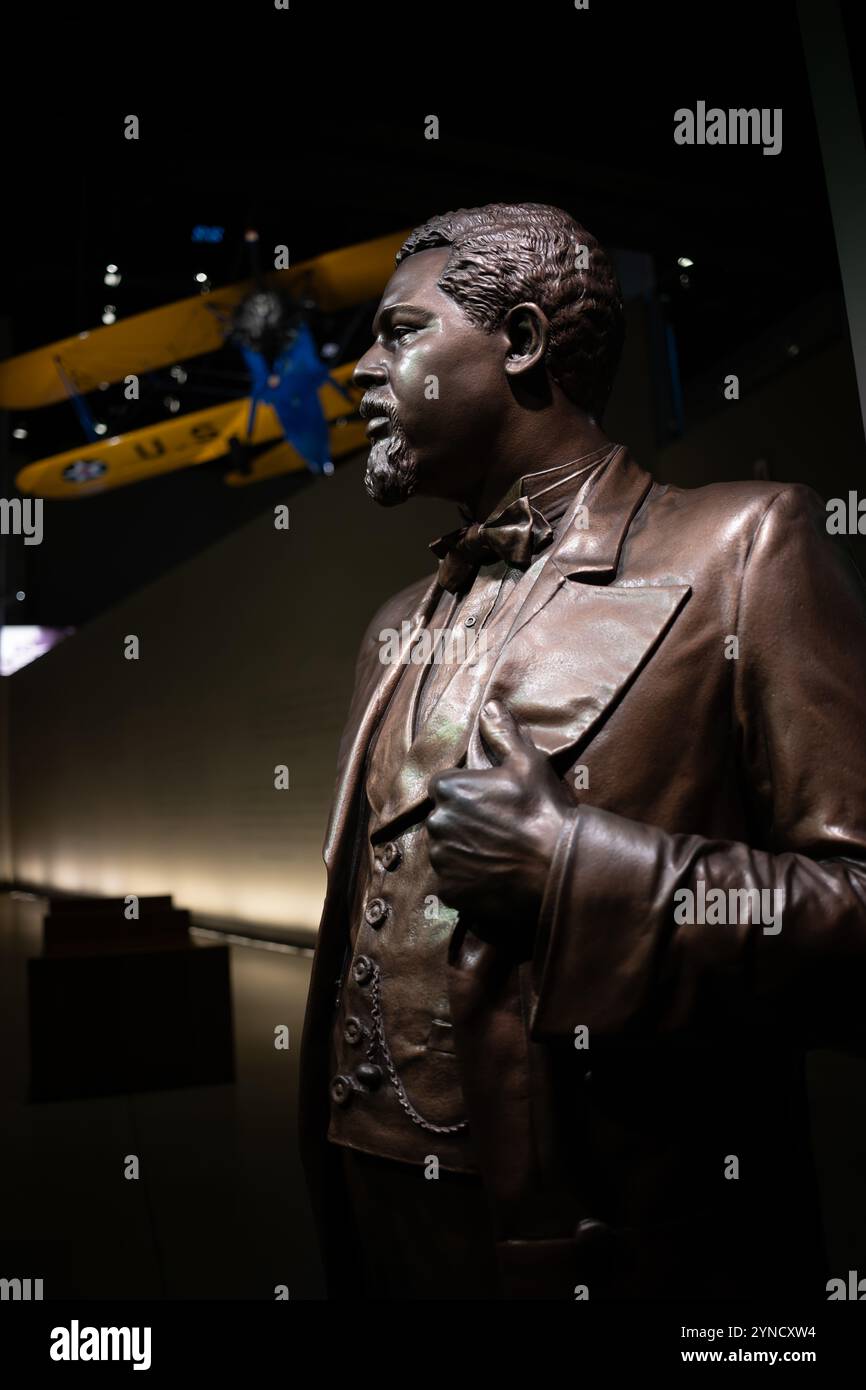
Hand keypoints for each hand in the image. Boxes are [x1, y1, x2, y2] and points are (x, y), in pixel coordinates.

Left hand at [427, 699, 574, 944]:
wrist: (558, 867)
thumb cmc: (543, 810)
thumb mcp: (528, 762)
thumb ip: (502, 732)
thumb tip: (489, 706)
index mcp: (447, 789)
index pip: (446, 786)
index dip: (470, 793)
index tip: (494, 801)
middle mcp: (436, 824)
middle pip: (444, 819)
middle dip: (464, 822)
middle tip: (499, 829)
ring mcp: (442, 861)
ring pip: (446, 851)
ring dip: (464, 851)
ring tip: (498, 854)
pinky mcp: (450, 892)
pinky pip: (453, 882)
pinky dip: (468, 881)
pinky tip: (495, 876)